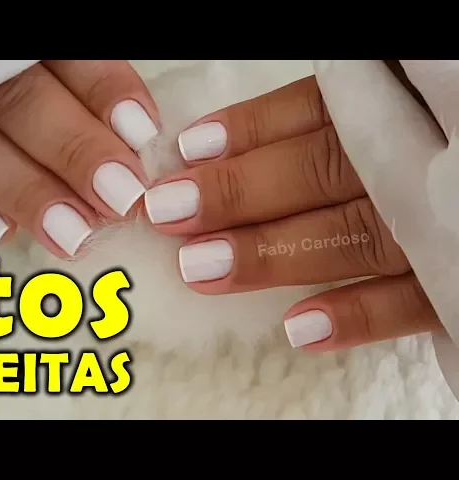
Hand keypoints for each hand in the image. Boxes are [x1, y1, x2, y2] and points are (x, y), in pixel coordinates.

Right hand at [0, 61, 158, 256]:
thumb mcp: (28, 63)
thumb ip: (75, 78)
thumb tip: (132, 131)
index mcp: (3, 39)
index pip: (60, 53)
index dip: (102, 88)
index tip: (141, 131)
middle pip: (16, 99)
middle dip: (72, 148)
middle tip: (119, 197)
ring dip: (24, 188)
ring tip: (73, 233)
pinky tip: (2, 231)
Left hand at [144, 76, 442, 350]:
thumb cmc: (447, 120)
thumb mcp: (405, 90)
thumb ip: (337, 111)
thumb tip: (223, 142)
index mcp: (409, 99)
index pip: (319, 111)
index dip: (250, 131)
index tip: (185, 151)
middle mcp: (426, 156)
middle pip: (323, 172)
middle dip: (242, 193)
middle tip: (169, 213)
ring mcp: (448, 217)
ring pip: (356, 233)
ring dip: (274, 253)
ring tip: (201, 270)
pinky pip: (418, 298)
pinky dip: (361, 314)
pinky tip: (299, 329)